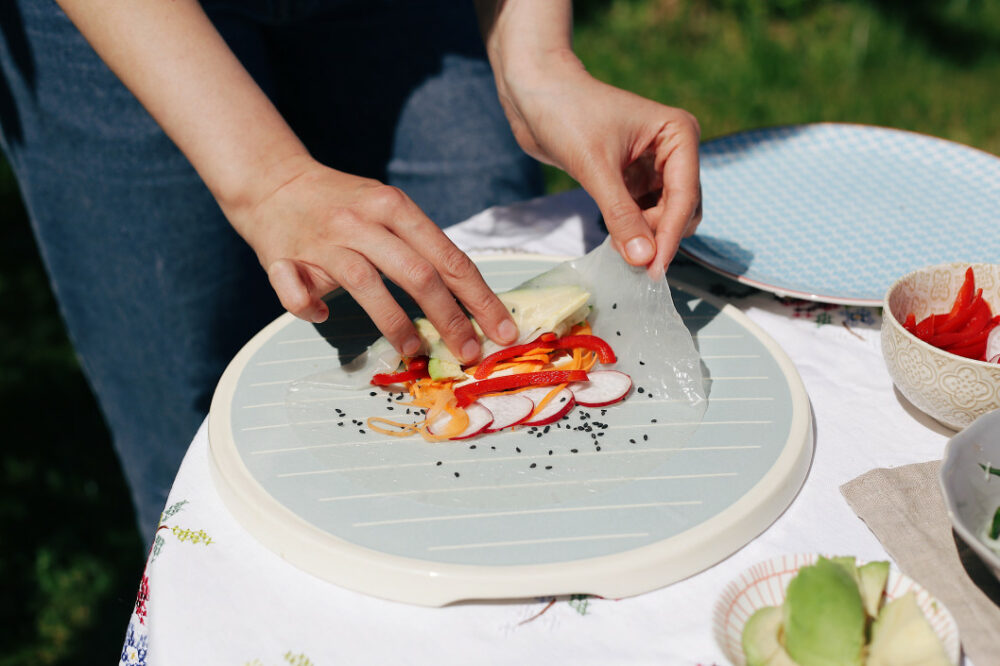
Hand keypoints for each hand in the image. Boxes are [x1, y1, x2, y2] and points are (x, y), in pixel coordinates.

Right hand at [228, 156, 518, 362]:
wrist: (272, 180)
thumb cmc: (343, 204)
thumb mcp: (388, 209)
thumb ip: (420, 247)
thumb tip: (467, 298)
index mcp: (395, 207)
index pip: (448, 257)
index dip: (479, 298)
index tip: (502, 329)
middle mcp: (363, 221)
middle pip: (417, 274)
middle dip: (450, 319)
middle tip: (468, 352)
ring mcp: (324, 240)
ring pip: (367, 286)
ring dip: (395, 324)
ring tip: (415, 351)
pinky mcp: (284, 257)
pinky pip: (297, 292)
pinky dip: (310, 308)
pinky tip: (321, 315)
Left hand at [496, 52, 701, 275]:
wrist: (533, 94)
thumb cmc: (566, 113)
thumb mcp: (595, 168)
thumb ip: (621, 215)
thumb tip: (643, 259)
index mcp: (678, 134)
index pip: (685, 196)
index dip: (669, 236)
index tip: (654, 270)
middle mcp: (672, 149)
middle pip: (681, 209)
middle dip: (659, 235)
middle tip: (633, 263)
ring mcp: (653, 164)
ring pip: (664, 215)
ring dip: (646, 235)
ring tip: (621, 252)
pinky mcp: (632, 177)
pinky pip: (643, 213)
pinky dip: (633, 229)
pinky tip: (616, 240)